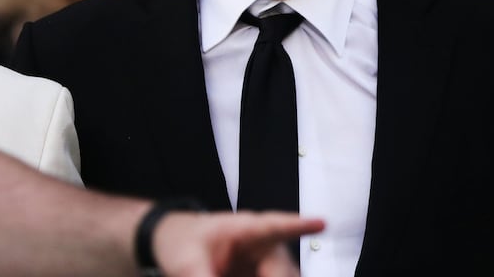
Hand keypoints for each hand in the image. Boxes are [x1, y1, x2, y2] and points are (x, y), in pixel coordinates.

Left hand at [154, 211, 324, 276]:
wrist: (172, 245)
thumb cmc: (181, 241)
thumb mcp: (185, 261)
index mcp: (245, 229)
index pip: (274, 225)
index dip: (299, 225)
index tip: (320, 223)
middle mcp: (262, 246)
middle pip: (283, 270)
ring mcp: (265, 266)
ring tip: (236, 275)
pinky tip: (235, 276)